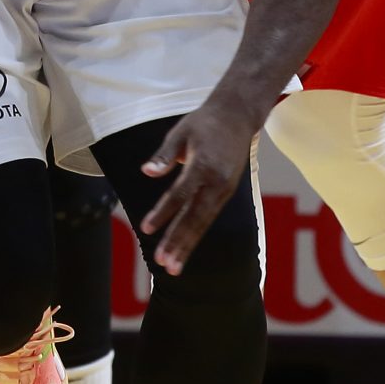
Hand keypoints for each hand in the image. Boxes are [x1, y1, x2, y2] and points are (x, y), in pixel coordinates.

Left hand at [140, 97, 257, 275]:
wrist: (238, 116)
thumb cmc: (204, 122)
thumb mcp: (181, 131)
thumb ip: (165, 155)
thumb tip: (146, 172)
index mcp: (205, 164)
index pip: (180, 194)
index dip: (163, 213)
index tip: (146, 229)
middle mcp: (218, 181)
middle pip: (195, 216)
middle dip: (178, 241)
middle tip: (164, 263)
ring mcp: (224, 189)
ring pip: (204, 222)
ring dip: (187, 245)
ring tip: (172, 267)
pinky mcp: (226, 193)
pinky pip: (208, 218)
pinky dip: (196, 235)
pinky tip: (184, 250)